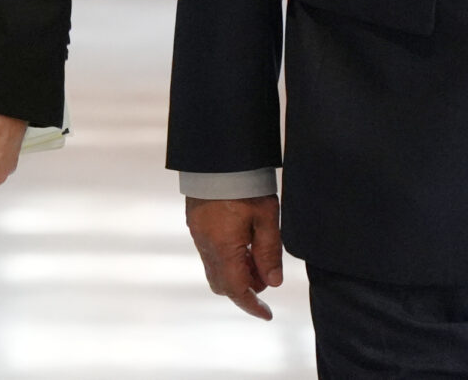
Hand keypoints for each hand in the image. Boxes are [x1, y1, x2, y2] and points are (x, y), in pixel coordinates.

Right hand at [187, 194, 283, 319]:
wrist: (217, 153)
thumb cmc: (244, 183)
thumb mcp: (266, 217)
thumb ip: (269, 252)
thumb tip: (272, 282)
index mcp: (223, 247)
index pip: (235, 289)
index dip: (251, 305)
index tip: (266, 314)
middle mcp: (205, 244)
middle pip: (221, 283)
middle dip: (244, 287)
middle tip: (266, 276)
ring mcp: (197, 232)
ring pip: (214, 267)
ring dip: (236, 271)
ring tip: (257, 255)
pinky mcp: (195, 221)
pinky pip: (209, 251)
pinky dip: (226, 257)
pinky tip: (242, 241)